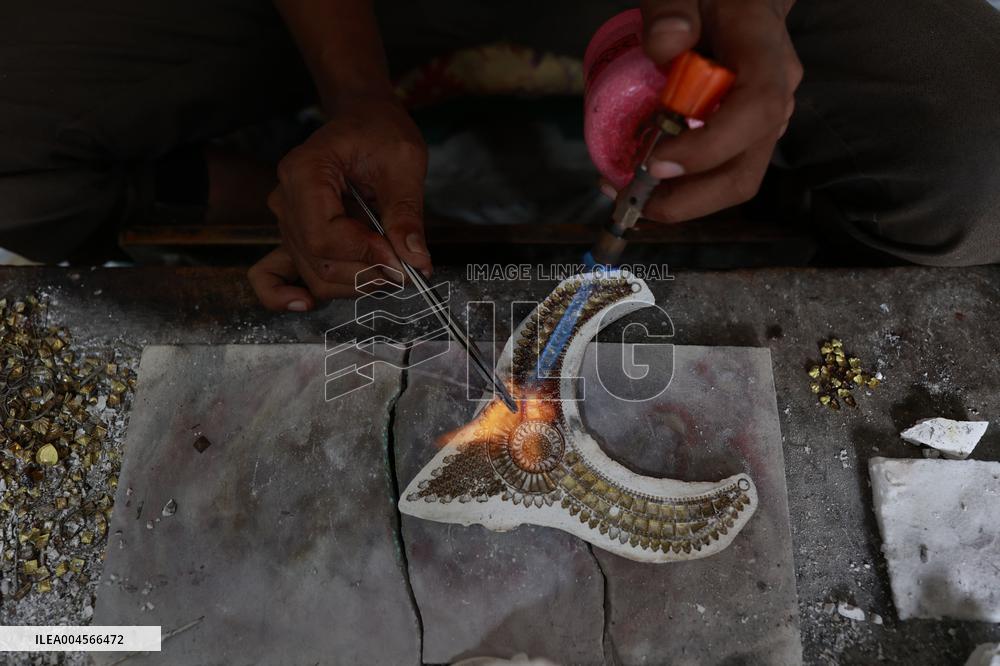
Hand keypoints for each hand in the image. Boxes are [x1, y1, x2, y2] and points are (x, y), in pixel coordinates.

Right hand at [249, 94, 430, 310]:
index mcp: (305, 171)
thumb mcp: (404, 164)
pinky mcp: (295, 237)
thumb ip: (406, 214)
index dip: (364, 256)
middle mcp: (285, 199)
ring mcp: (286, 221)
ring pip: (312, 275)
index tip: (401, 262)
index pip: (324, 235)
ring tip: (389, 269)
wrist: (363, 121)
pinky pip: (272, 274)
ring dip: (353, 283)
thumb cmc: (379, 132)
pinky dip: (282, 294)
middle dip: (366, 273)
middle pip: (318, 260)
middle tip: (406, 269)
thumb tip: (416, 260)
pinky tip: (304, 304)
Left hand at [626, 0, 800, 222]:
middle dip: (688, 200)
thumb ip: (671, 7)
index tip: (656, 160)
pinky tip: (638, 175)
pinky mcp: (743, 133)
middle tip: (632, 198)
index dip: (708, 147)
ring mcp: (762, 120)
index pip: (755, 111)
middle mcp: (775, 96)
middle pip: (745, 171)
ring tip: (625, 189)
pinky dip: (680, 185)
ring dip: (679, 199)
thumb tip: (665, 47)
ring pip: (731, 179)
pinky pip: (718, 170)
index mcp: (764, 54)